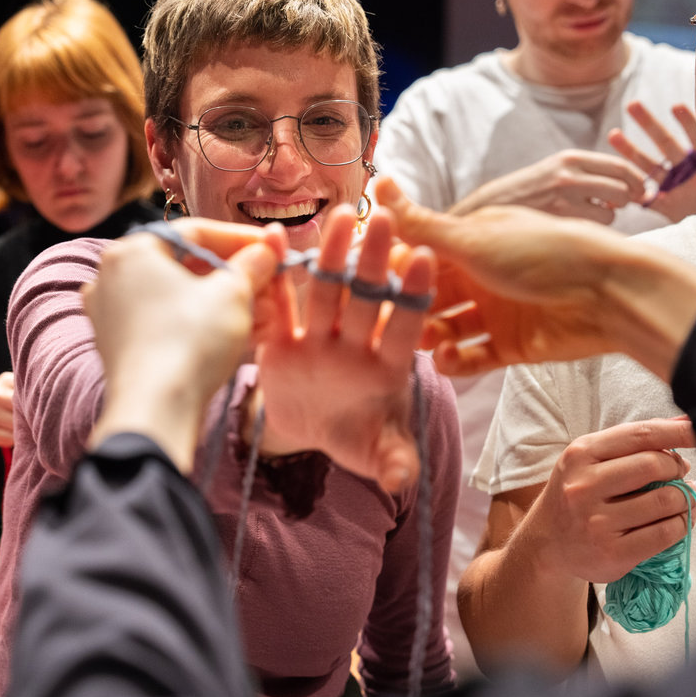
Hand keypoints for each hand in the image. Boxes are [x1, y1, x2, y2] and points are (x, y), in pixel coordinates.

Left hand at [82, 223, 281, 468]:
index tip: (271, 250)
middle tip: (270, 284)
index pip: (196, 231)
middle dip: (234, 276)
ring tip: (263, 314)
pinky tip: (238, 334)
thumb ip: (253, 263)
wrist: (155, 410)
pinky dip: (199, 323)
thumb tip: (269, 246)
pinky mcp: (118, 346)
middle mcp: (112, 276)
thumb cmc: (190, 342)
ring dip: (222, 302)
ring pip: (178, 296)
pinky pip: (165, 322)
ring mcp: (111, 313)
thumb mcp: (233, 294)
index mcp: (133, 250)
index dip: (241, 239)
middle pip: (186, 265)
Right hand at [254, 204, 435, 492]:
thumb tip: (400, 480)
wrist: (310, 433)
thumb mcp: (376, 452)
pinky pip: (277, 306)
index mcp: (387, 366)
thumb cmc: (356, 436)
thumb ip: (392, 459)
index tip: (426, 257)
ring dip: (333, 256)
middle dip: (375, 260)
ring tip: (341, 217)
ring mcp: (318, 338)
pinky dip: (273, 277)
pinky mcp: (281, 341)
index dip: (414, 295)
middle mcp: (355, 344)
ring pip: (327, 293)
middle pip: (366, 299)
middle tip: (385, 219)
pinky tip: (269, 239)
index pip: (406, 326)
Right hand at [378, 178, 695, 379]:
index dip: (392, 270)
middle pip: (429, 295)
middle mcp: (481, 274)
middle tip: (385, 323)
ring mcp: (497, 310)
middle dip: (407, 309)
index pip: (418, 255)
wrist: (610, 294)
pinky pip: (473, 357)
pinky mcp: (512, 346)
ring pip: (447, 328)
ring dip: (428, 337)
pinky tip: (448, 361)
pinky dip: (456, 362)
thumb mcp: (475, 236)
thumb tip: (379, 180)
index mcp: (471, 240)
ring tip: (421, 342)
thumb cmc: (545, 253)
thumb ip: (422, 223)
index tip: (365, 285)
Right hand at [449, 149, 647, 222]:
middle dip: (628, 201)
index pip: (620, 166)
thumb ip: (589, 173)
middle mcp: (570, 175)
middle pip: (622, 190)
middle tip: (621, 206)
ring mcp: (564, 200)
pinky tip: (576, 225)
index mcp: (571, 158)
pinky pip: (593, 230)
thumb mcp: (557, 169)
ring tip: (588, 215)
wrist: (492, 206)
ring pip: (611, 213)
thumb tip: (627, 188)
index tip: (644, 190)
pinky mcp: (559, 221)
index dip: (638, 180)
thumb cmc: (531, 190)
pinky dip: (592, 230)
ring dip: (607, 218)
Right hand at [527, 419, 695, 583]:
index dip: (677, 432)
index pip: (640, 435)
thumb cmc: (577, 492)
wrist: (546, 543)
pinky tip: (679, 518)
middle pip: (654, 465)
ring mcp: (597, 522)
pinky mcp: (612, 553)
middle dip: (677, 468)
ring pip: (665, 501)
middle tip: (680, 473)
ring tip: (684, 497)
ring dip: (685, 497)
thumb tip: (683, 422)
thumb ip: (633, 441)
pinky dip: (682, 524)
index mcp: (580, 454)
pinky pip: (665, 534)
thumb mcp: (591, 459)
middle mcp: (584, 486)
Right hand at [608, 101, 695, 221]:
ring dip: (632, 146)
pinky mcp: (667, 201)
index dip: (688, 123)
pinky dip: (635, 171)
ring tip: (615, 131)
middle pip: (666, 143)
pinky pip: (649, 186)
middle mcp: (691, 170)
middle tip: (632, 106)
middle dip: (649, 125)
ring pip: (650, 160)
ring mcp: (677, 183)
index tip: (676, 108)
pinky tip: (621, 148)